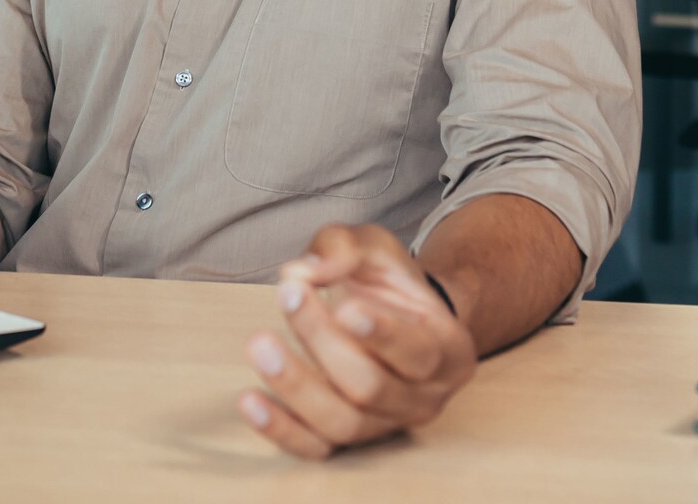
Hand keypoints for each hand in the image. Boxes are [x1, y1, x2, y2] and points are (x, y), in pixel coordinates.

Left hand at [238, 223, 476, 459]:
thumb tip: (306, 270)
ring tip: (259, 343)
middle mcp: (424, 398)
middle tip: (288, 295)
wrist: (389, 317)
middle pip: (372, 387)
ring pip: (343, 423)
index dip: (381, 334)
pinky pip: (316, 449)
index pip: (418, 353)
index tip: (344, 306)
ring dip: (296, 385)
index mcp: (448, 351)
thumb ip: (344, 248)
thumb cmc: (385, 283)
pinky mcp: (349, 441)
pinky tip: (249, 400)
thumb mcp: (374, 247)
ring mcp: (386, 425)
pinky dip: (281, 430)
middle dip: (324, 341)